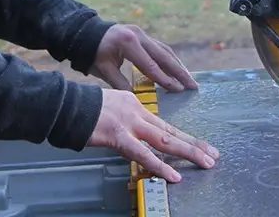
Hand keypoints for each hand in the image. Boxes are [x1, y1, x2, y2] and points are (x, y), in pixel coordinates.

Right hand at [88, 88, 218, 182]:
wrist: (65, 103)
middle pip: (171, 131)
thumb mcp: (109, 108)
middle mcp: (136, 111)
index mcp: (134, 104)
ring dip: (188, 153)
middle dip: (194, 144)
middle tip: (213, 155)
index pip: (164, 124)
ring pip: (165, 141)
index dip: (184, 136)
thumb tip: (133, 136)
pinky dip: (160, 166)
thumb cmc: (82, 109)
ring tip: (205, 162)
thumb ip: (124, 120)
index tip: (201, 145)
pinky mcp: (118, 136)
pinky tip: (173, 175)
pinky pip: (143, 154)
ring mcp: (129, 123)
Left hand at [90, 24, 197, 93]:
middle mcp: (139, 35)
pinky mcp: (143, 35)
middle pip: (164, 55)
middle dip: (179, 72)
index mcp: (128, 43)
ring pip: (165, 50)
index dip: (165, 79)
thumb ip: (120, 84)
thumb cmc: (93, 54)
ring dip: (178, 65)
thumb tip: (138, 100)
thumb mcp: (104, 70)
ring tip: (189, 80)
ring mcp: (142, 33)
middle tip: (193, 86)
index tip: (179, 90)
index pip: (150, 65)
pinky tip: (177, 69)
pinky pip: (160, 48)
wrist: (86, 34)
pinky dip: (170, 59)